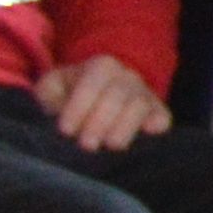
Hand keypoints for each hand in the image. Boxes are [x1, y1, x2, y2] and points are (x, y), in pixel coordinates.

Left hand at [36, 54, 169, 153]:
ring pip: (140, 105)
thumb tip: (60, 110)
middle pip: (118, 94)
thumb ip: (49, 95)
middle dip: (101, 121)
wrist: (99, 95)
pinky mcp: (158, 112)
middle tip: (86, 145)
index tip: (65, 130)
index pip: (92, 83)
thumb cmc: (69, 94)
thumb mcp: (52, 88)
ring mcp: (145, 93)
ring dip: (125, 126)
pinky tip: (147, 133)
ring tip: (111, 146)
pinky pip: (162, 116)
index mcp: (101, 66)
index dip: (79, 107)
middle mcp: (127, 76)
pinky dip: (157, 123)